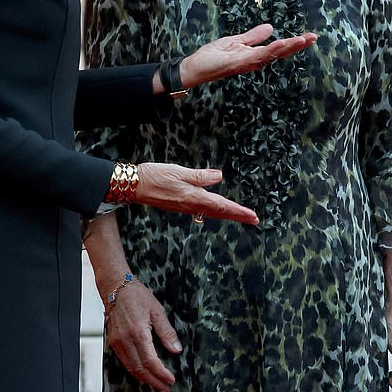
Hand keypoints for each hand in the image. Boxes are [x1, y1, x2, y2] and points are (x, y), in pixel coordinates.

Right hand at [105, 279, 180, 391]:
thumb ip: (167, 332)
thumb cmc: (137, 296)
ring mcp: (117, 342)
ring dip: (144, 379)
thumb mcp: (157, 311)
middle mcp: (125, 340)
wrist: (115, 288)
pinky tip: (144, 374)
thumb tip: (176, 350)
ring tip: (157, 385)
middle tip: (166, 389)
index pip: (151, 361)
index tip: (171, 380)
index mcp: (138, 332)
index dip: (161, 373)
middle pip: (140, 369)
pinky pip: (124, 362)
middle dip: (154, 381)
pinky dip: (135, 371)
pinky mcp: (113, 342)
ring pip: (130, 368)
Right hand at [135, 163, 258, 225]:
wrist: (136, 186)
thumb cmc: (155, 176)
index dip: (239, 211)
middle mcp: (192, 205)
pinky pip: (203, 211)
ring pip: (212, 213)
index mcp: (194, 197)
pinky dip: (215, 211)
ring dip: (228, 214)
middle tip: (254, 220)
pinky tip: (218, 210)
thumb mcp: (179, 172)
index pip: (222, 205)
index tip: (253, 217)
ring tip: (241, 215)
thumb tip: (219, 177)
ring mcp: (186, 207)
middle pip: (220, 212)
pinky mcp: (181, 205)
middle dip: (238, 216)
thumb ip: (200, 176)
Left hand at [179, 24, 316, 86]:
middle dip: (297, 46)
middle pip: (279, 52)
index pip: (277, 48)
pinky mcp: (239, 63)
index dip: (293, 43)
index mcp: (254, 55)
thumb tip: (271, 28)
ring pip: (272, 54)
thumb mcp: (235, 41)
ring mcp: (247, 63)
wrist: (195, 67)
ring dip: (288, 47)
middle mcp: (254, 61)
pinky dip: (270, 50)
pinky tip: (280, 44)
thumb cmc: (212, 57)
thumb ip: (253, 36)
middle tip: (314, 38)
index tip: (309, 37)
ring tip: (303, 40)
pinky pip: (258, 55)